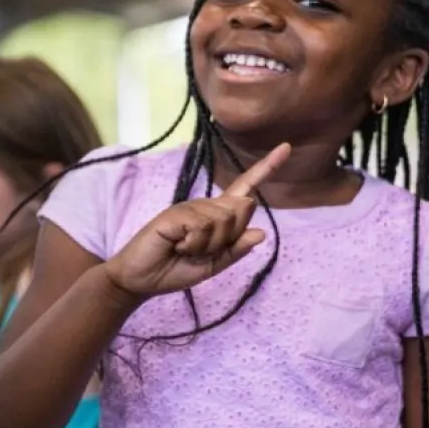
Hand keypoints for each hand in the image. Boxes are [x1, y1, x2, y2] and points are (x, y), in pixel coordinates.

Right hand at [104, 143, 289, 297]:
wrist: (141, 280)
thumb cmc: (174, 270)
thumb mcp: (213, 266)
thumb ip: (236, 250)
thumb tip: (262, 233)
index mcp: (217, 216)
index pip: (245, 189)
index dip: (266, 167)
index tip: (287, 147)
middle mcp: (206, 206)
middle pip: (241, 211)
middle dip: (228, 239)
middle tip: (199, 251)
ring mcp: (190, 207)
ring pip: (223, 222)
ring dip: (208, 245)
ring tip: (184, 249)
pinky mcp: (175, 214)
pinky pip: (202, 227)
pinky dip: (193, 245)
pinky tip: (176, 245)